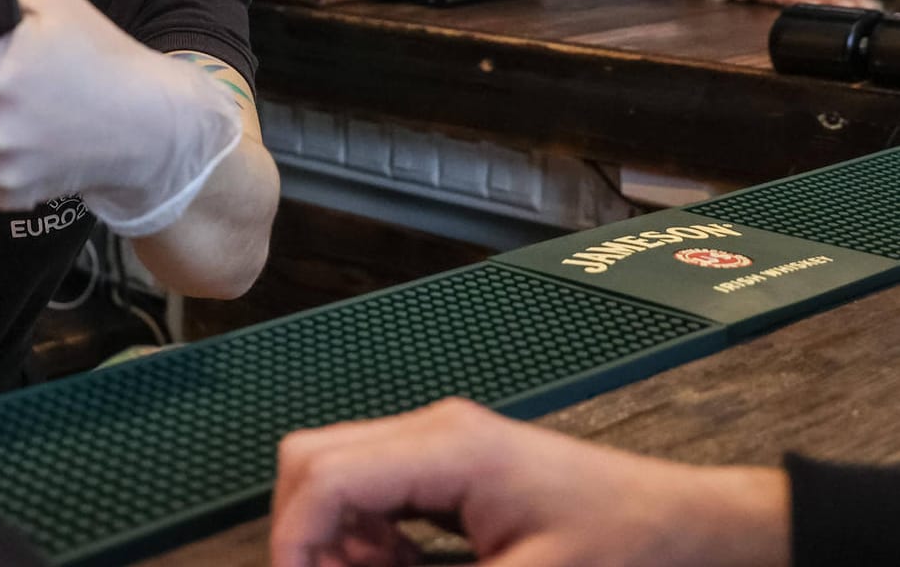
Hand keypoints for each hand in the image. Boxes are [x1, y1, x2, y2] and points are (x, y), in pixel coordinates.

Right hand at [271, 398, 788, 566]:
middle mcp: (430, 430)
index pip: (324, 475)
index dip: (292, 541)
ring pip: (335, 472)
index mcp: (446, 448)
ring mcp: (436, 440)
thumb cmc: (620, 545)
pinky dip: (365, 535)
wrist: (682, 524)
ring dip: (335, 538)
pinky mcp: (446, 460)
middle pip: (312, 459)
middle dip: (302, 532)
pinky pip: (371, 488)